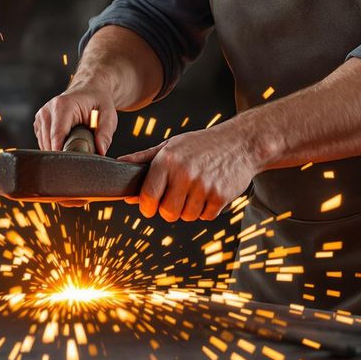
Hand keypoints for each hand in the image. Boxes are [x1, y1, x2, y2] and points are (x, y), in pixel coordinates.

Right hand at [33, 81, 117, 154]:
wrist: (89, 89)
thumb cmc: (98, 101)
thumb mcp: (108, 115)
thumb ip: (105, 133)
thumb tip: (100, 151)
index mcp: (62, 106)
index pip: (57, 137)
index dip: (65, 153)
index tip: (76, 164)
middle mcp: (47, 110)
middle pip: (49, 143)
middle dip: (64, 154)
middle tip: (81, 157)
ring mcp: (41, 117)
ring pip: (45, 145)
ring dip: (59, 151)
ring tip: (75, 147)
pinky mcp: (39, 123)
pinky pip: (43, 143)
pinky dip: (55, 147)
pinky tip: (67, 143)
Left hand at [118, 123, 258, 221]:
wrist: (241, 143)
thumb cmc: (202, 144)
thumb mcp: (170, 145)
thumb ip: (143, 158)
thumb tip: (119, 165)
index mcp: (167, 160)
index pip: (148, 197)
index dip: (147, 206)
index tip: (151, 205)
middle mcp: (184, 173)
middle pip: (166, 213)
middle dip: (170, 209)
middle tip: (178, 194)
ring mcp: (203, 186)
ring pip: (186, 216)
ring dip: (190, 208)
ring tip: (197, 188)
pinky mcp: (220, 196)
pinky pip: (205, 217)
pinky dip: (207, 209)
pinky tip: (210, 191)